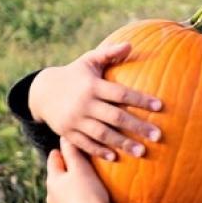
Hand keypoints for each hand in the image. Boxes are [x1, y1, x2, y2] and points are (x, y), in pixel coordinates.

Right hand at [29, 42, 162, 160]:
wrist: (41, 92)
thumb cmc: (74, 75)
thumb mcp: (89, 61)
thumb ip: (109, 53)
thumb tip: (130, 44)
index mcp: (93, 86)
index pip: (121, 94)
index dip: (141, 99)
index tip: (160, 106)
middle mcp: (84, 104)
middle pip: (115, 117)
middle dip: (137, 127)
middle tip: (158, 136)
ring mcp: (75, 120)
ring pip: (102, 134)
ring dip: (122, 144)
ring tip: (142, 152)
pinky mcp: (67, 132)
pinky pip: (85, 144)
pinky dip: (99, 151)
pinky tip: (116, 157)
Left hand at [47, 139, 119, 202]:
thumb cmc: (88, 195)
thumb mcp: (81, 169)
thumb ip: (73, 153)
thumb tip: (65, 137)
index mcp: (53, 181)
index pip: (53, 160)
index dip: (60, 151)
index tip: (67, 145)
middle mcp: (52, 196)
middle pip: (56, 179)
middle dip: (65, 171)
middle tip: (78, 163)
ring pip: (63, 195)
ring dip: (70, 189)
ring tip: (83, 184)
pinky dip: (77, 202)